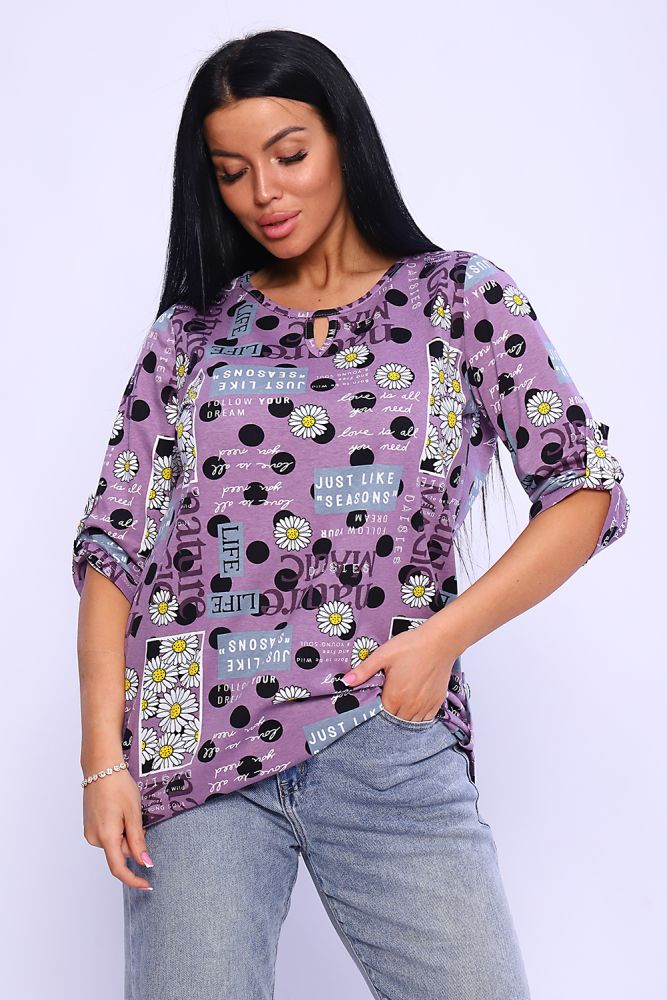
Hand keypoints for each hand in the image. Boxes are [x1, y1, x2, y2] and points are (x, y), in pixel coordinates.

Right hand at [83, 769, 153, 889]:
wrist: (101, 768)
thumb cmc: (119, 787)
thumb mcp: (134, 813)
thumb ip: (138, 841)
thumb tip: (145, 863)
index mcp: (106, 836)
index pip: (118, 868)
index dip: (133, 880)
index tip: (147, 885)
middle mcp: (94, 838)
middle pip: (120, 852)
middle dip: (132, 841)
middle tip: (137, 818)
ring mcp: (89, 832)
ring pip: (115, 843)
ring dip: (124, 833)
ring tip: (125, 810)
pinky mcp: (89, 826)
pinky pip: (108, 836)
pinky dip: (117, 829)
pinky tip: (117, 811)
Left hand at [341, 619, 455, 721]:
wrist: (440, 641)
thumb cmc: (411, 646)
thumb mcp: (383, 655)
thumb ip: (364, 670)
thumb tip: (345, 681)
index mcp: (394, 696)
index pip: (380, 715)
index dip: (375, 712)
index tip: (374, 704)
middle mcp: (410, 706)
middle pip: (394, 721)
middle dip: (388, 715)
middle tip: (386, 703)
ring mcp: (425, 706)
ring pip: (410, 724)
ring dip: (403, 718)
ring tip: (399, 706)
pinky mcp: (437, 703)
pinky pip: (425, 720)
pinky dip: (418, 718)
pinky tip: (413, 708)